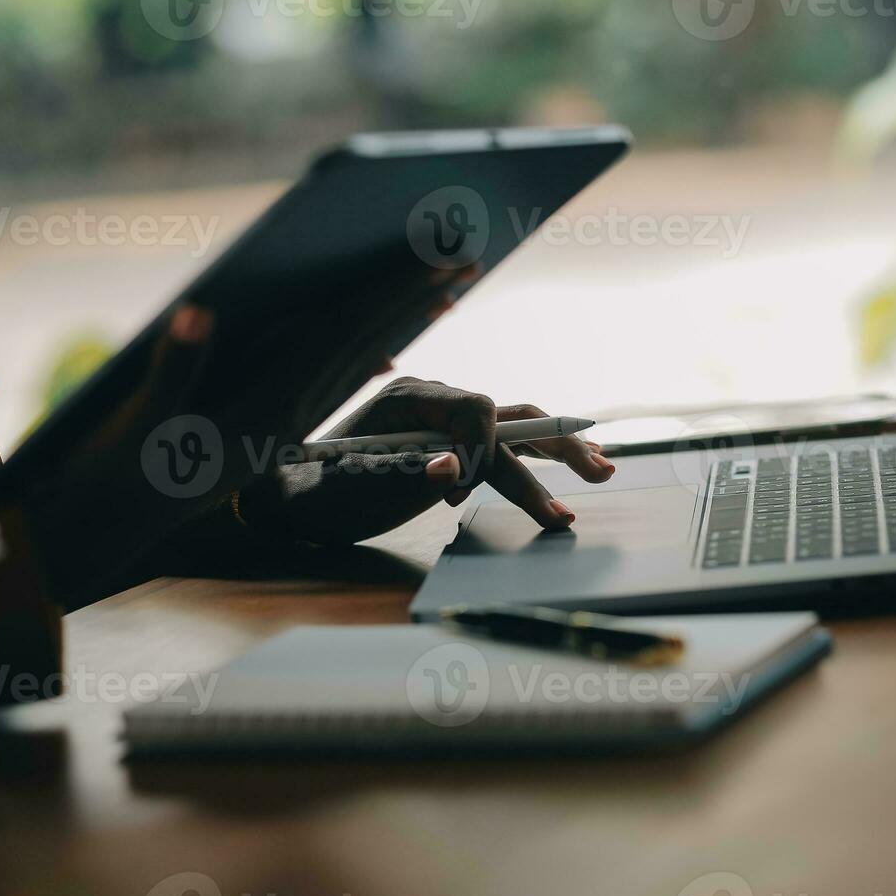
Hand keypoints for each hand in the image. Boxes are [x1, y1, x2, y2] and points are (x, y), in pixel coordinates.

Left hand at [241, 377, 615, 543]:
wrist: (292, 498)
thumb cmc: (317, 494)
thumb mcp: (351, 488)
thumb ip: (401, 475)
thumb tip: (451, 470)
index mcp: (410, 397)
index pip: (476, 408)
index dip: (485, 450)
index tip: (464, 495)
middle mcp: (435, 399)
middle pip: (510, 415)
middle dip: (555, 448)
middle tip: (598, 476)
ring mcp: (446, 419)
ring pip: (517, 426)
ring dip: (560, 450)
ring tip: (603, 471)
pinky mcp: (451, 441)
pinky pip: (505, 441)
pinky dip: (539, 456)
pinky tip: (573, 465)